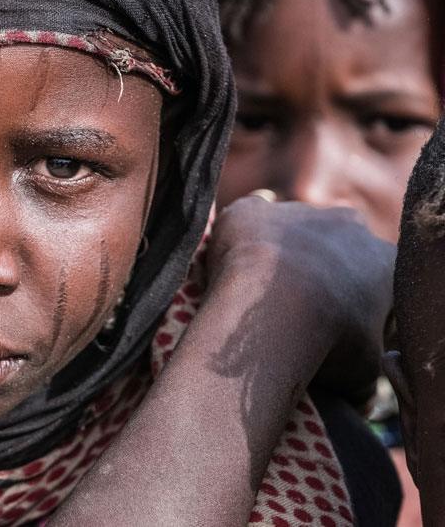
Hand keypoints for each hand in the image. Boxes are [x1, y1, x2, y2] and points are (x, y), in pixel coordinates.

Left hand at [210, 197, 393, 406]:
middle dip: (316, 276)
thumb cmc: (326, 344)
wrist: (270, 310)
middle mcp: (348, 225)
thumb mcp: (359, 374)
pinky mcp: (251, 210)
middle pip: (334, 250)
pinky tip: (228, 266)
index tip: (330, 332)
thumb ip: (363, 382)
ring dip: (277, 258)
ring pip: (289, 233)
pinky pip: (245, 219)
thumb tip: (357, 403)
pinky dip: (238, 239)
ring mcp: (298, 212)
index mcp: (385, 262)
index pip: (375, 282)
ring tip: (254, 297)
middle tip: (289, 314)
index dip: (354, 308)